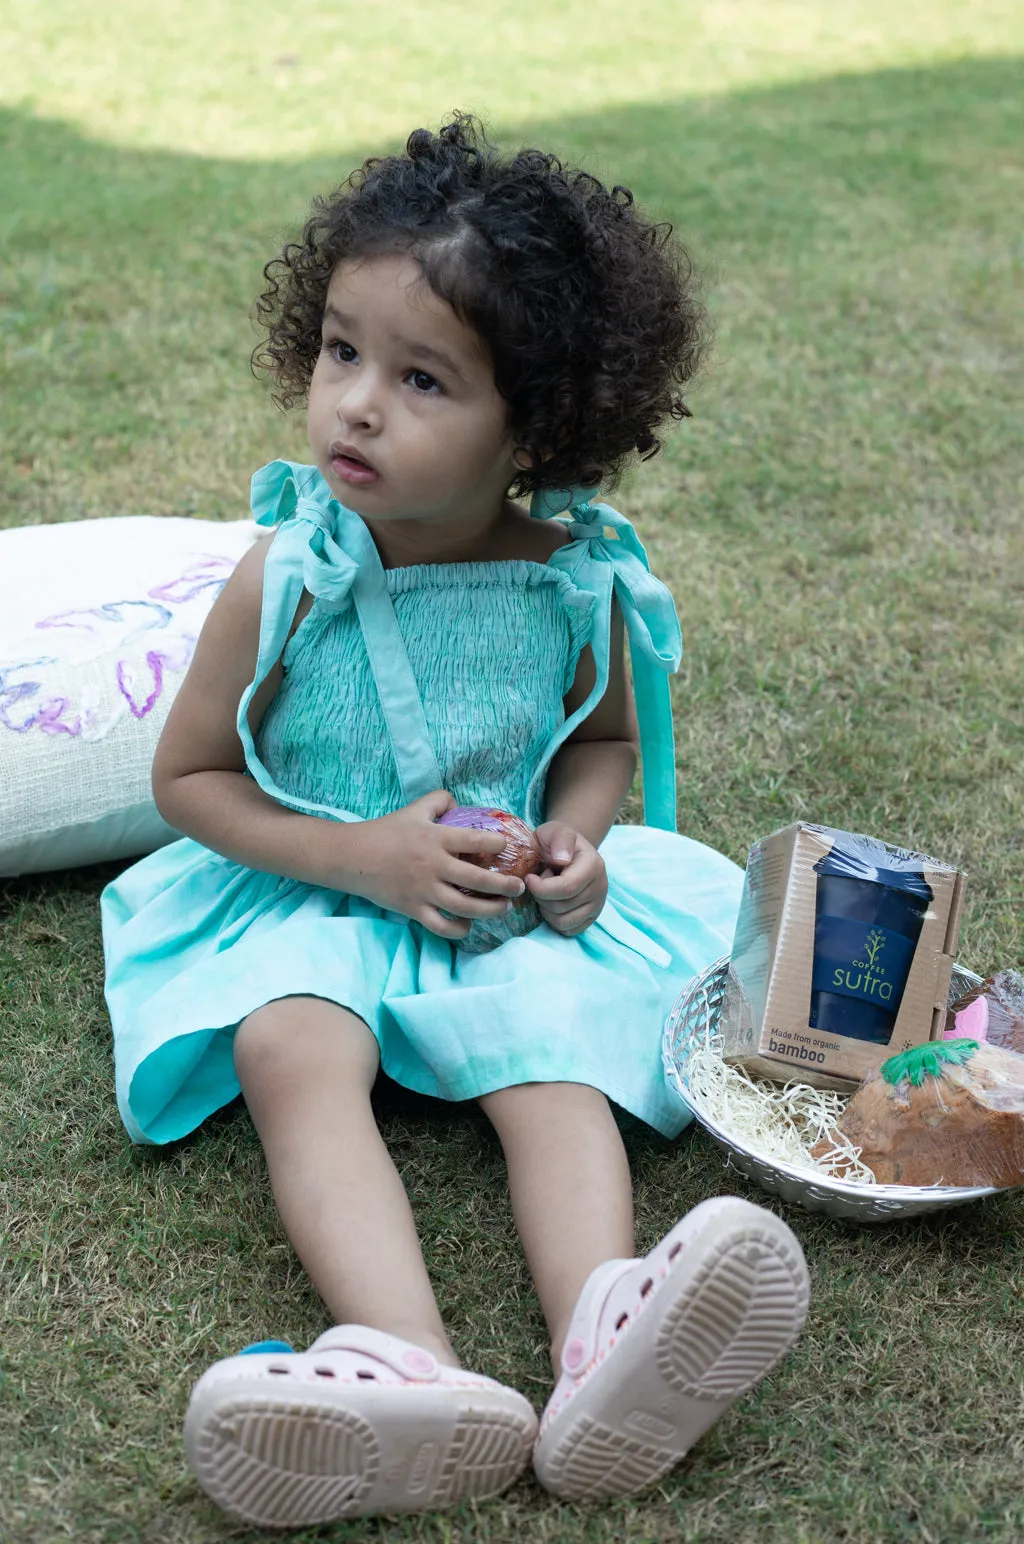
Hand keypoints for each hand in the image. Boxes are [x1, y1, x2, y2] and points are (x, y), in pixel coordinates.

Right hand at [343, 790, 526, 941]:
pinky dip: (458, 929)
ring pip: (465, 907)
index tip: (507, 847)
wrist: (353, 857)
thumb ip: (441, 801)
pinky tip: (468, 924)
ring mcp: (424, 891)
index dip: (498, 844)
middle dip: (505, 885)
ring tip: (504, 907)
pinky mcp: (413, 909)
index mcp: (436, 839)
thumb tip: (461, 805)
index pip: (476, 841)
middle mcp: (434, 866)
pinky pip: (440, 926)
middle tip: (519, 886)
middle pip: (478, 880)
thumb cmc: (387, 831)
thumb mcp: (415, 809)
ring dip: (490, 910)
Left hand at [524, 821, 607, 936]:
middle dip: (541, 897)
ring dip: (546, 910)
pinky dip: (554, 921)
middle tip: (539, 882)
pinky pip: (568, 930)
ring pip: (564, 922)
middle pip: (562, 907)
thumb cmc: (557, 842)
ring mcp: (598, 905)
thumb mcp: (555, 831)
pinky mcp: (591, 918)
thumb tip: (562, 860)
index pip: (567, 888)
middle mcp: (600, 887)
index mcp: (593, 865)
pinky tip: (551, 903)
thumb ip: (560, 840)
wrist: (567, 851)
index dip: (541, 888)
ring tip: (546, 893)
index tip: (529, 878)